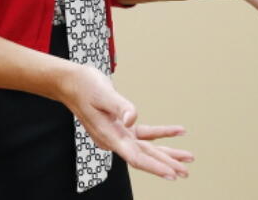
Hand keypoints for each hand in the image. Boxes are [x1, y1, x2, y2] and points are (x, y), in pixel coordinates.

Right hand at [54, 62, 194, 180]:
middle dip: (165, 164)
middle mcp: (114, 138)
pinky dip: (161, 133)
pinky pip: (144, 132)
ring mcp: (118, 133)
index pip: (135, 156)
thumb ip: (120, 106)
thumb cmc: (84, 86)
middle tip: (184, 172)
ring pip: (146, 147)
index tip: (171, 174)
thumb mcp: (103, 93)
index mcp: (109, 135)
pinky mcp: (121, 125)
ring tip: (186, 158)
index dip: (154, 166)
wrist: (70, 82)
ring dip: (166, 153)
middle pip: (143, 155)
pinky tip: (176, 131)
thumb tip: (133, 119)